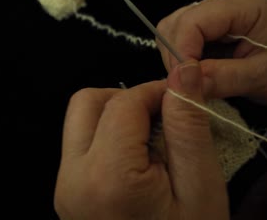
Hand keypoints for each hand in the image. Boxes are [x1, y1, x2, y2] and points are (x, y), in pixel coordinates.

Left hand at [54, 60, 228, 219]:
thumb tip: (182, 71)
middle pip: (87, 103)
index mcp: (107, 177)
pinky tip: (136, 161)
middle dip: (128, 99)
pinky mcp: (67, 194)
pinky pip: (81, 146)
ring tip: (152, 142)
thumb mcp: (201, 188)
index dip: (156, 91)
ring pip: (80, 121)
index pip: (123, 103)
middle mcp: (72, 178)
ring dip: (116, 116)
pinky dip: (108, 138)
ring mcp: (64, 188)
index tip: (182, 100)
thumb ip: (188, 126)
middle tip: (164, 120)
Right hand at [156, 0, 266, 105]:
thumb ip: (220, 78)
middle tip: (187, 84)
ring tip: (195, 79)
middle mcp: (228, 1)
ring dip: (178, 58)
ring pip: (175, 29)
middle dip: (177, 55)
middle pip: (178, 22)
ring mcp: (220, 13)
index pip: (193, 20)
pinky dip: (185, 59)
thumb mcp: (261, 78)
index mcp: (245, 5)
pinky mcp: (215, 27)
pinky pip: (185, 39)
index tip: (182, 82)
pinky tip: (200, 72)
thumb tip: (181, 83)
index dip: (181, 51)